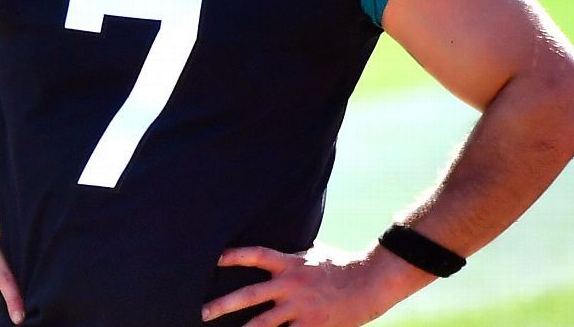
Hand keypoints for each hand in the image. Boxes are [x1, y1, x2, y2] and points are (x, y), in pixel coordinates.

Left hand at [202, 244, 428, 325]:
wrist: (370, 282)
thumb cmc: (341, 266)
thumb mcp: (312, 255)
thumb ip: (290, 258)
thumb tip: (273, 256)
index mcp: (290, 264)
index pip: (256, 256)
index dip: (235, 256)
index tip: (214, 258)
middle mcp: (291, 286)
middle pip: (250, 295)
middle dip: (224, 304)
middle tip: (203, 312)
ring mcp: (300, 308)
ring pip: (264, 324)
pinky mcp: (311, 326)